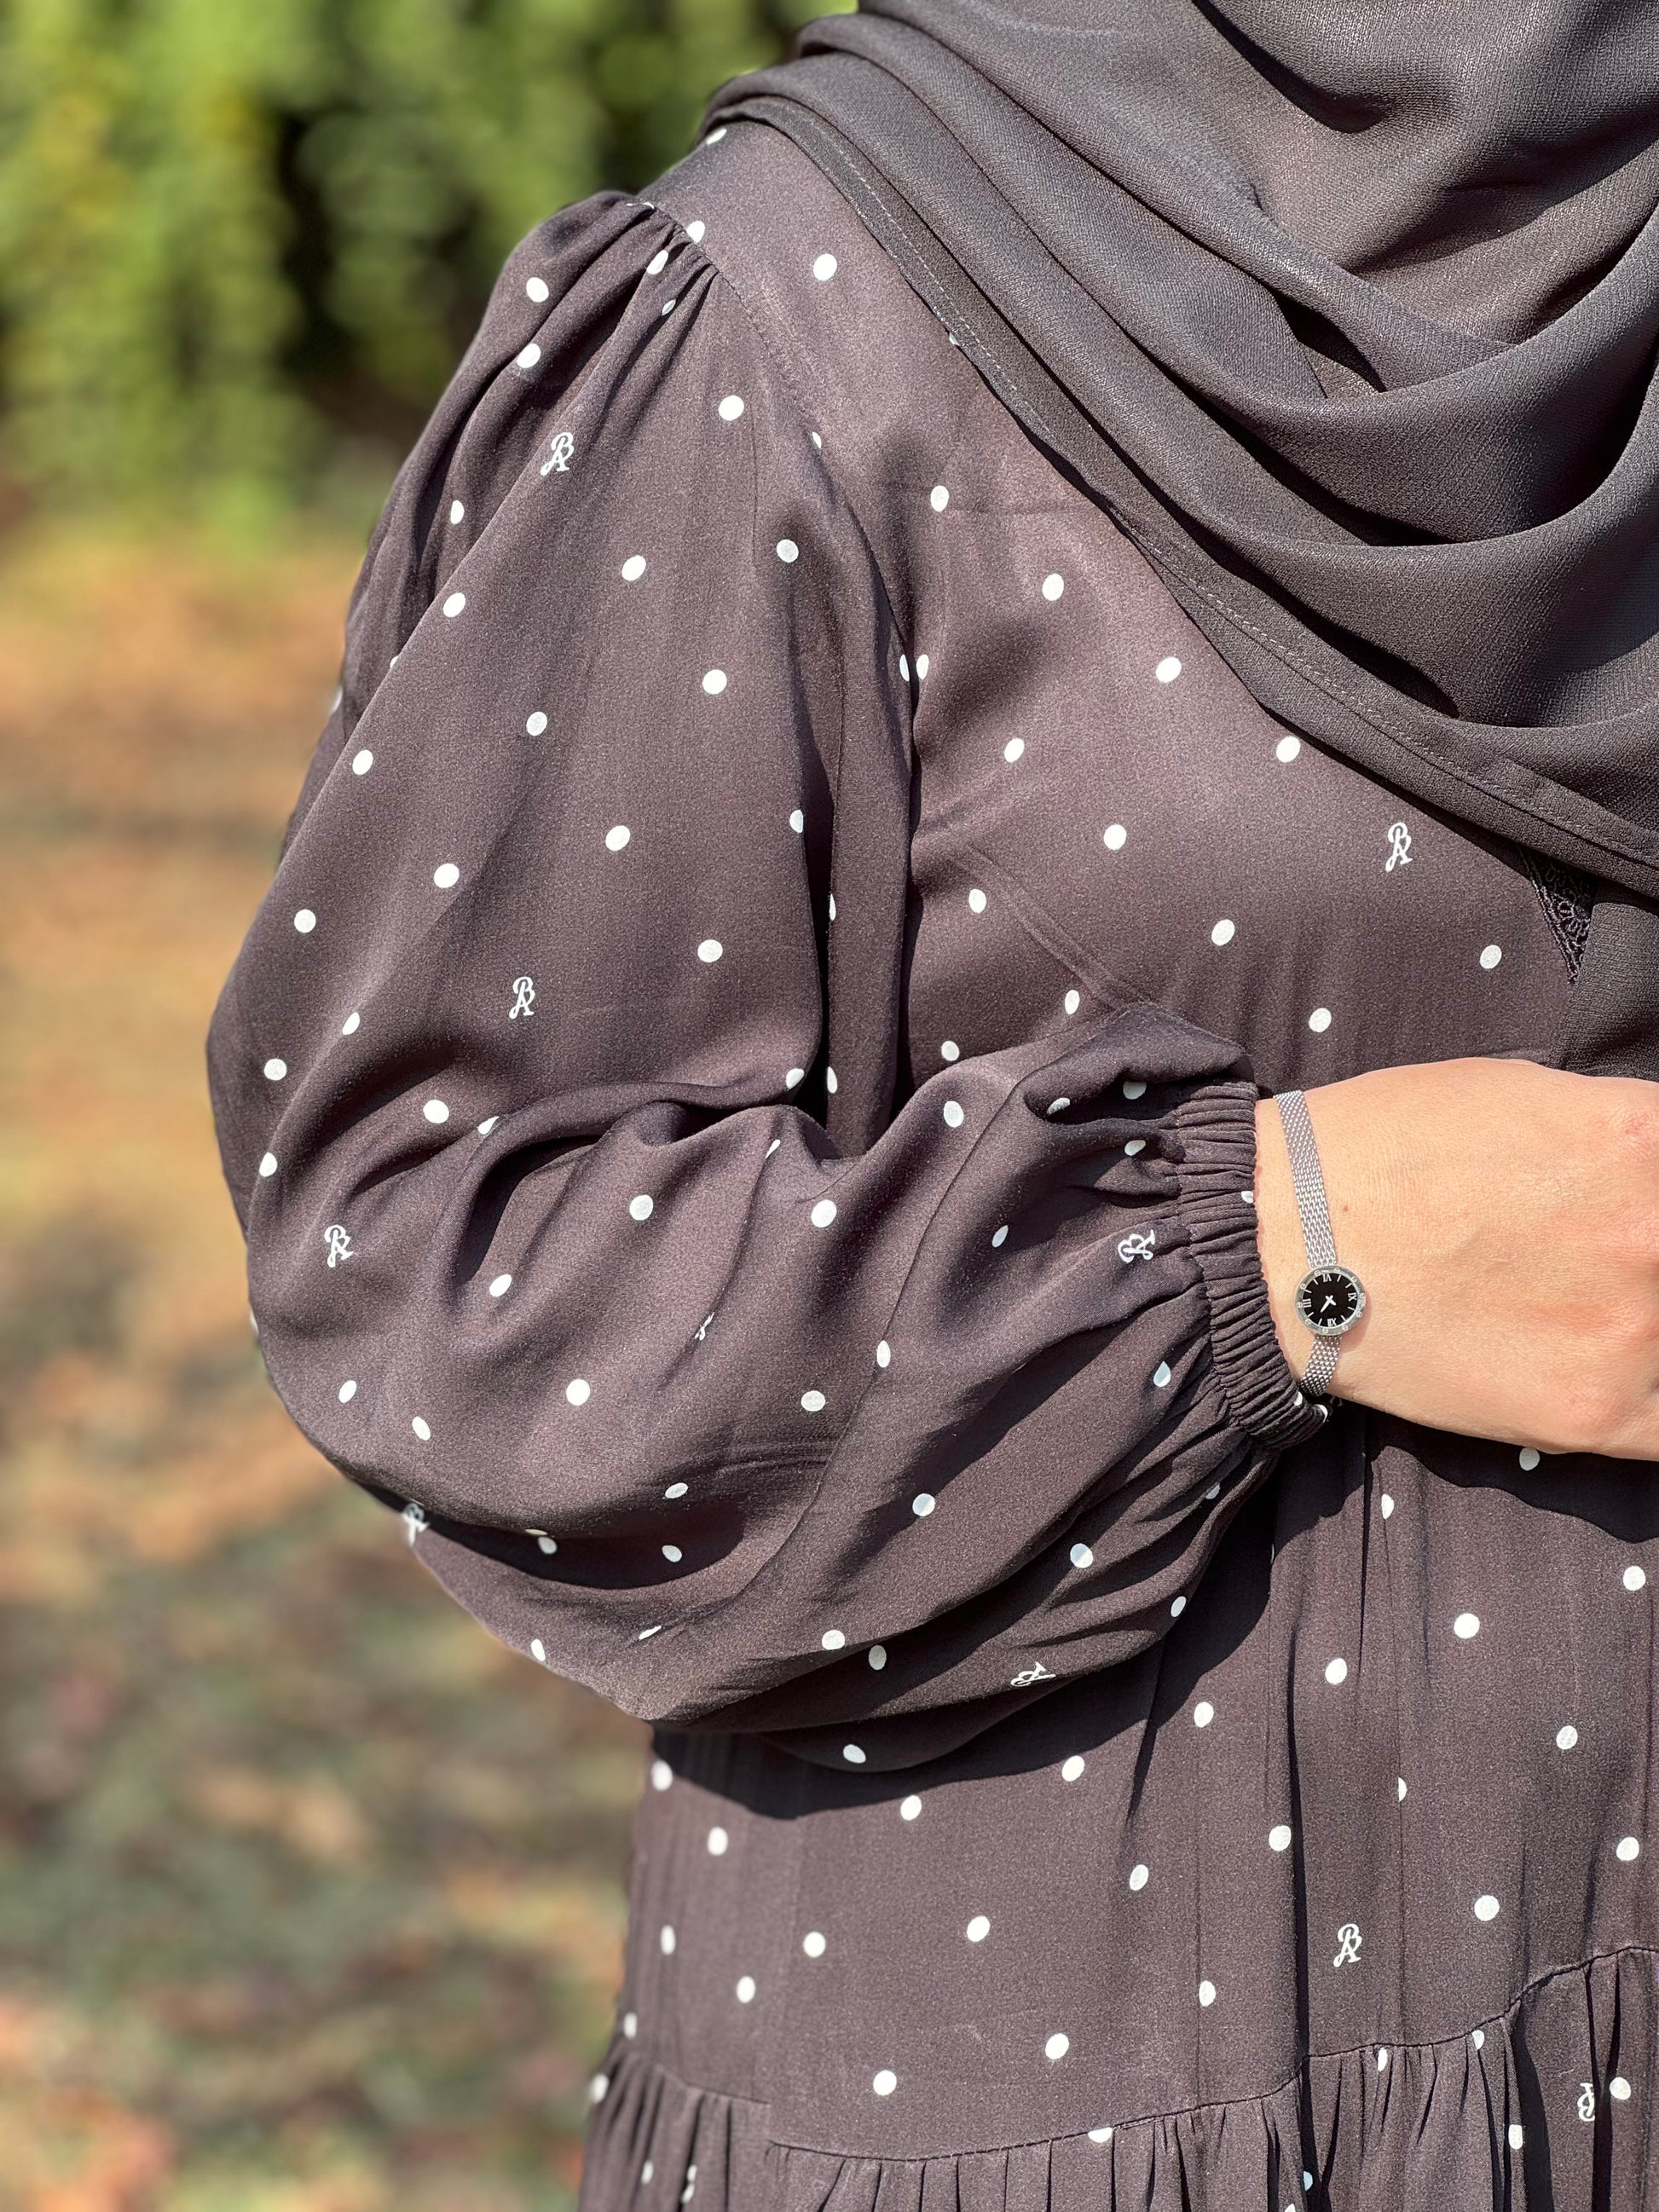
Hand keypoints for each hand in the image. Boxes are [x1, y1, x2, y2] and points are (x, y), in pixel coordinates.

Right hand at [1252, 1057, 1658, 1459]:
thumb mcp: (1519, 1094)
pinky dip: (1648, 1400)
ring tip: (1574, 1315)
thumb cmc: (1383, 1154)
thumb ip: (1613, 1137)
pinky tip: (1604, 1378)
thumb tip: (1648, 1169)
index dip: (1652, 1199)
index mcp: (1642, 1139)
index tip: (1627, 1214)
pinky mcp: (1599, 1411)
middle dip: (1638, 1258)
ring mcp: (1635, 1327)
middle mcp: (1656, 1230)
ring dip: (1640, 1324)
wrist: (1282, 1246)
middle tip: (1585, 1264)